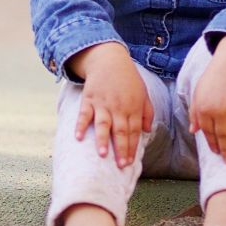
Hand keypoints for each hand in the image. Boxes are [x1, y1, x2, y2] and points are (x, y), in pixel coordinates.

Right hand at [72, 45, 153, 167]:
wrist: (109, 59)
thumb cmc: (128, 78)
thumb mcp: (143, 93)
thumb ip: (147, 112)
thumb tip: (147, 131)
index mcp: (133, 107)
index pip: (134, 131)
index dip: (131, 147)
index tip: (129, 163)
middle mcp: (119, 107)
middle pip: (121, 131)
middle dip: (121, 149)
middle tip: (120, 165)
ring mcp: (103, 103)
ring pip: (103, 124)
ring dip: (102, 140)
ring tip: (102, 154)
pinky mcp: (89, 99)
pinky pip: (84, 114)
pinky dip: (80, 125)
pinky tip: (78, 137)